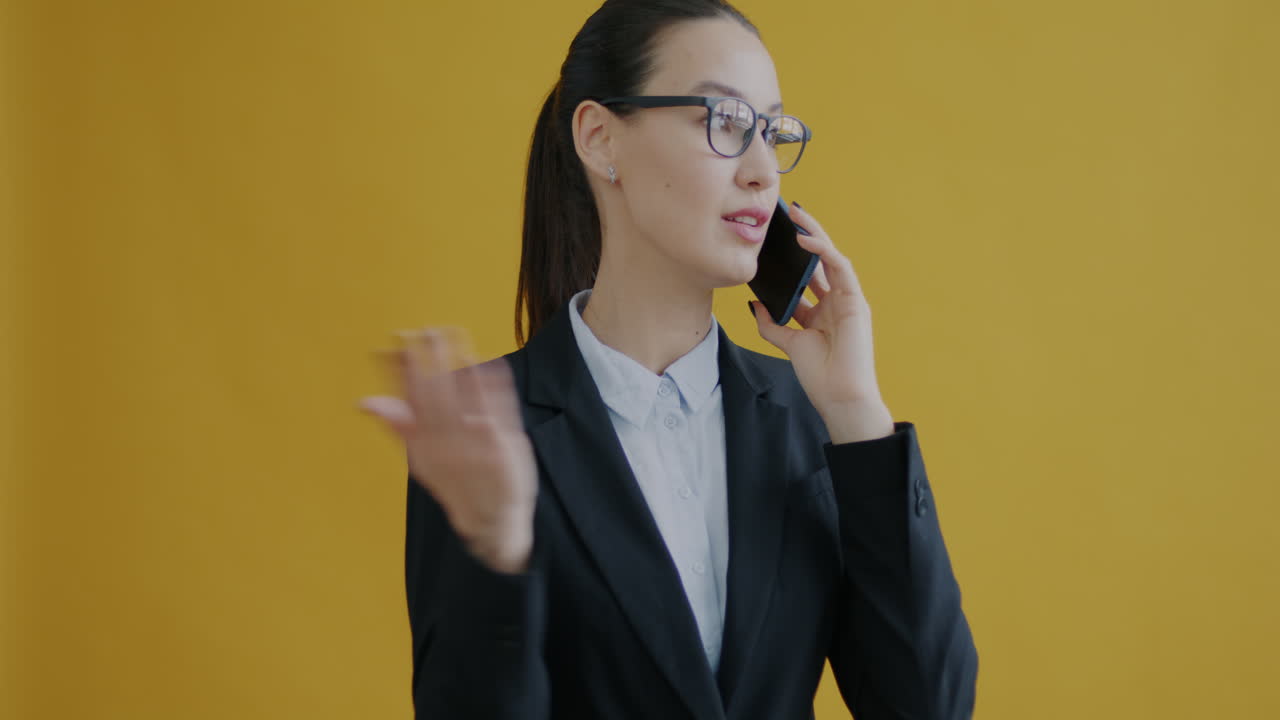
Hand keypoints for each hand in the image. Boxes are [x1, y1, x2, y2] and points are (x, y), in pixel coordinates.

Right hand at [360, 328, 537, 573]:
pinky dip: (488, 382)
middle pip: (434, 391)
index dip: (400, 370)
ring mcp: (475, 443)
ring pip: (462, 393)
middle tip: (422, 330)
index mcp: (424, 443)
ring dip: (455, 361)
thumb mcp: (421, 459)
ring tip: (449, 332)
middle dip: (427, 359)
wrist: (493, 520)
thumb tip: (364, 401)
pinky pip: (495, 405)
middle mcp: (446, 442)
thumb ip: (399, 426)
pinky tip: (483, 360)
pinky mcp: (502, 443)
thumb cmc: (456, 484)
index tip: (393, 343)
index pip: (408, 398)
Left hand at [748, 203, 894, 442]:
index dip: (794, 257)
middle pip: (820, 262)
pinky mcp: (855, 300)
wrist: (840, 396)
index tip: (776, 238)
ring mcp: (847, 300)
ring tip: (797, 214)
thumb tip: (754, 303)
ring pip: (831, 257)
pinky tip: (805, 239)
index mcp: (822, 313)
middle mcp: (836, 302)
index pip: (807, 277)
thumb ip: (772, 324)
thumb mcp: (789, 343)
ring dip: (815, 234)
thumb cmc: (820, 375)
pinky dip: (823, 251)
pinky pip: (840, 267)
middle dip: (806, 236)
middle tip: (789, 214)